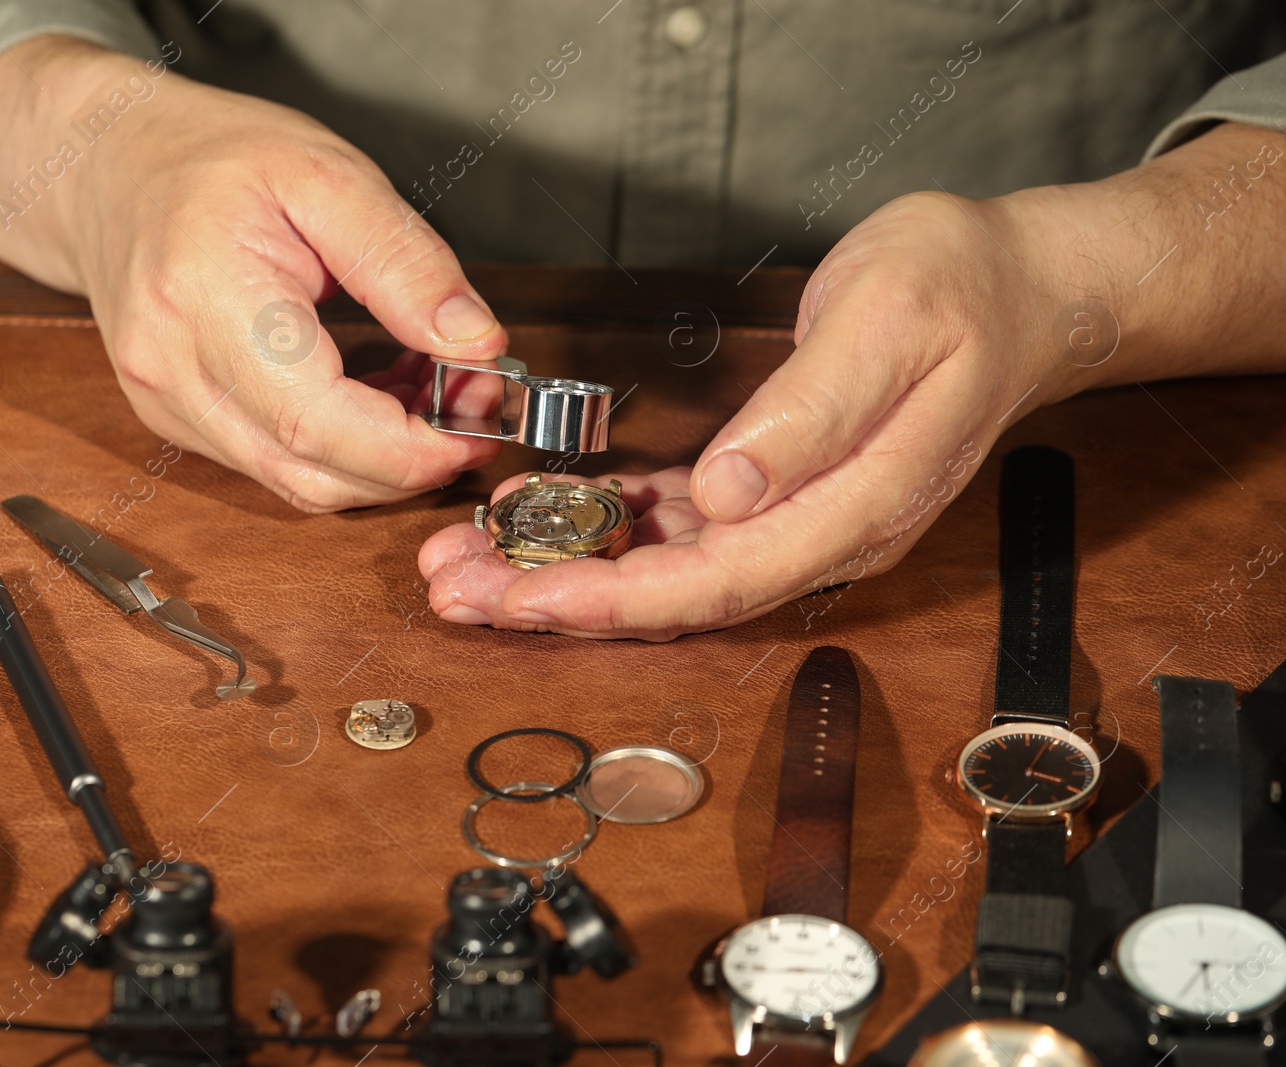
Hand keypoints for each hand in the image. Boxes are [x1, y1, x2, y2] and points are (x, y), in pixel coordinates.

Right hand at [0, 37, 506, 511]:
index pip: (315, 420)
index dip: (408, 446)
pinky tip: (375, 393)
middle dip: (410, 461)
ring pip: (295, 484)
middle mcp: (171, 369)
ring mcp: (165, 405)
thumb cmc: (210, 157)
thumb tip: (476, 343)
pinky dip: (341, 450)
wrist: (105, 162)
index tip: (479, 420)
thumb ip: (404, 262)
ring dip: (380, 460)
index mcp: (204, 296)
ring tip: (430, 388)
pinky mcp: (174, 422)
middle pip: (308, 474)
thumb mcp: (327, 174)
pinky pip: (274, 466)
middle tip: (475, 402)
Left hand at [421, 122, 1285, 638]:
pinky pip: (677, 527)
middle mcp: (819, 533)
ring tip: (467, 566)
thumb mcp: (890, 328)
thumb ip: (812, 417)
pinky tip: (540, 521)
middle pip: (675, 596)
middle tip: (455, 592)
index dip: (615, 599)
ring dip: (565, 572)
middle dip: (559, 599)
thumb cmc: (960, 293)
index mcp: (851, 511)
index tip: (526, 599)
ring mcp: (795, 517)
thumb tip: (727, 494)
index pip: (717, 581)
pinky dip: (605, 528)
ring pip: (664, 570)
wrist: (1019, 292)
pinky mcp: (774, 488)